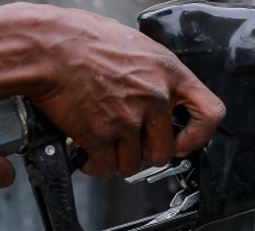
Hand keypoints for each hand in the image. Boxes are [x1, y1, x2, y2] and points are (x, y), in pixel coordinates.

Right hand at [12, 4, 225, 176]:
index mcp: (168, 73)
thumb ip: (155, 75)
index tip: (184, 141)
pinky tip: (89, 154)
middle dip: (146, 153)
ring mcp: (128, 119)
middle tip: (130, 143)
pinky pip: (106, 167)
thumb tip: (163, 94)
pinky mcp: (100, 135)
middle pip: (164, 151)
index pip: (210, 114)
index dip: (198, 135)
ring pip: (134, 163)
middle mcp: (154, 98)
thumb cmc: (80, 39)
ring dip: (118, 159)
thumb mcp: (136, 46)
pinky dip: (96, 166)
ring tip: (106, 144)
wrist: (43, 46)